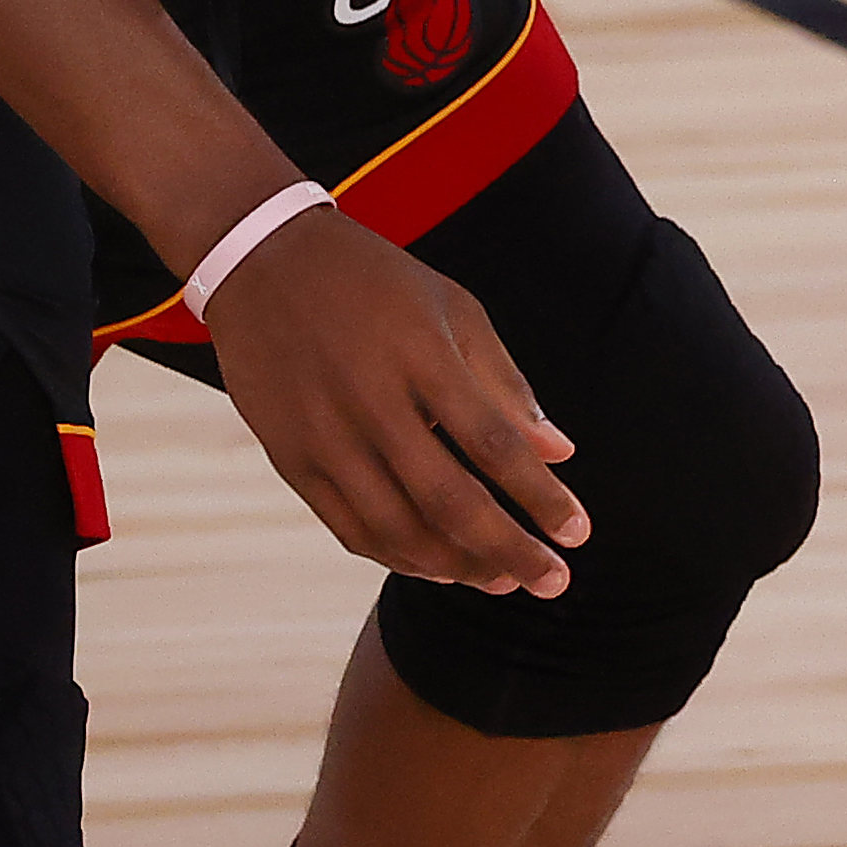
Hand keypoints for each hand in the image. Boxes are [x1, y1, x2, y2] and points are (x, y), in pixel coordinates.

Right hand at [198, 208, 588, 595]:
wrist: (266, 263)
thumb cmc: (379, 285)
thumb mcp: (453, 310)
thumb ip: (506, 384)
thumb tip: (561, 452)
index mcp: (424, 356)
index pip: (495, 444)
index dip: (541, 495)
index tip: (581, 534)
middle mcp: (372, 401)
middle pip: (449, 500)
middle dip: (509, 550)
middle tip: (555, 583)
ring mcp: (325, 435)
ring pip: (396, 528)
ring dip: (456, 566)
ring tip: (502, 581)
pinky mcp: (290, 458)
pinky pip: (349, 527)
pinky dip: (397, 556)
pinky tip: (437, 566)